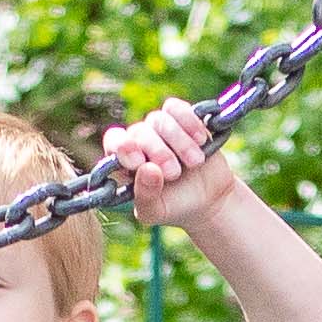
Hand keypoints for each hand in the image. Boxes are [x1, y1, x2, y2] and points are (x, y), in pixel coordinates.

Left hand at [105, 99, 236, 230]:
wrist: (208, 201)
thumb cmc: (174, 207)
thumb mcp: (156, 212)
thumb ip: (145, 196)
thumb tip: (147, 169)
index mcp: (126, 162)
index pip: (114, 141)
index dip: (123, 147)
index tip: (138, 162)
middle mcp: (140, 141)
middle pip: (140, 131)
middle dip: (158, 152)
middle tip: (173, 174)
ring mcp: (161, 129)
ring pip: (160, 119)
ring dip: (179, 142)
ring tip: (195, 163)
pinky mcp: (183, 120)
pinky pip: (177, 109)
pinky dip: (189, 122)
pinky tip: (200, 140)